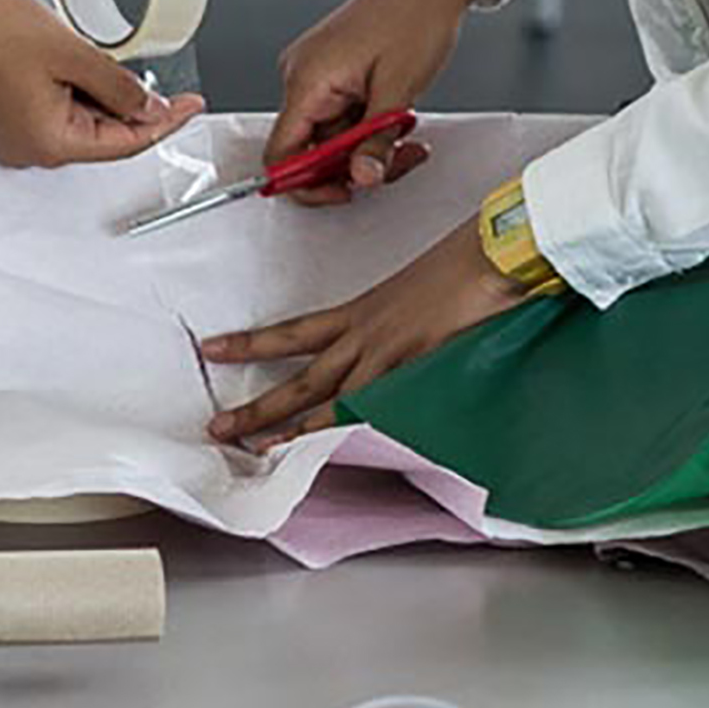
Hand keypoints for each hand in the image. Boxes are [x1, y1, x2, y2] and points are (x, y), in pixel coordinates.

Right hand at [0, 0, 203, 168]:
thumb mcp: (75, 54)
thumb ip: (120, 86)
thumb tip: (150, 107)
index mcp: (51, 143)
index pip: (127, 142)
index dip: (166, 121)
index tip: (192, 106)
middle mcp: (33, 150)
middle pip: (106, 134)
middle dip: (131, 102)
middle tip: (148, 68)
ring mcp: (20, 136)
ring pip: (85, 119)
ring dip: (102, 91)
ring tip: (86, 52)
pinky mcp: (13, 119)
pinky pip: (62, 110)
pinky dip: (80, 88)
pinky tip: (76, 60)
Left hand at [202, 225, 529, 449]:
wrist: (493, 252)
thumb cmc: (465, 263)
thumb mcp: (418, 294)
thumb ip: (402, 324)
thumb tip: (398, 343)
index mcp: (364, 312)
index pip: (294, 331)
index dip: (251, 341)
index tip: (216, 348)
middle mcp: (367, 334)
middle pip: (300, 376)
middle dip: (256, 405)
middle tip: (218, 425)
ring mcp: (390, 355)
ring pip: (328, 400)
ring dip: (291, 430)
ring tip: (257, 453)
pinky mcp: (415, 368)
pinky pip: (375, 409)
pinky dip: (352, 432)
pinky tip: (331, 455)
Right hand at [263, 0, 496, 203]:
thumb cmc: (413, 15)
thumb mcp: (399, 89)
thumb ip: (376, 140)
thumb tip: (362, 177)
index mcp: (307, 79)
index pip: (282, 153)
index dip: (308, 183)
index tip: (344, 192)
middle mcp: (303, 76)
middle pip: (310, 149)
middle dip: (354, 164)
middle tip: (393, 162)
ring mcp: (318, 74)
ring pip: (332, 137)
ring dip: (368, 146)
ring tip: (406, 138)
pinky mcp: (334, 74)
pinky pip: (343, 117)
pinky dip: (369, 127)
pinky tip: (396, 118)